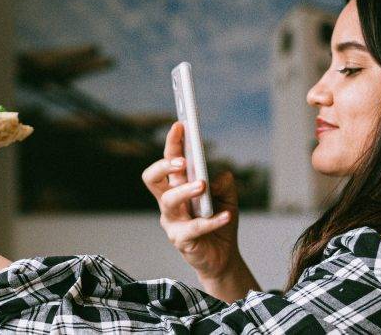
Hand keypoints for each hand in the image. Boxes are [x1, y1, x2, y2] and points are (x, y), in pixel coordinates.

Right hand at [142, 122, 240, 280]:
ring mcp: (172, 221)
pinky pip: (194, 228)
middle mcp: (169, 202)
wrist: (223, 257)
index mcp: (178, 186)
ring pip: (168, 201)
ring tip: (202, 185)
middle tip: (182, 160)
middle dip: (164, 165)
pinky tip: (227, 215)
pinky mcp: (181, 240)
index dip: (172, 142)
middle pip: (153, 178)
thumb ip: (223, 183)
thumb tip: (216, 177)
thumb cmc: (219, 221)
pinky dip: (212, 220)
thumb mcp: (227, 196)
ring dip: (185, 190)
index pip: (169, 160)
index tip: (181, 125)